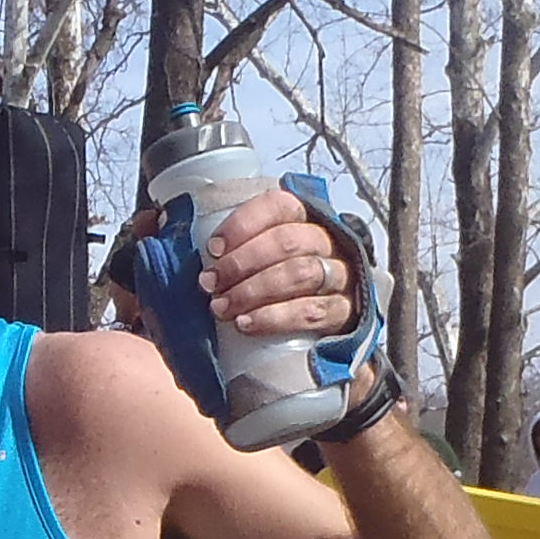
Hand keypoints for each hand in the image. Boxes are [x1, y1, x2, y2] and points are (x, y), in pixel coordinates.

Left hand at [199, 187, 365, 341]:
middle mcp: (327, 242)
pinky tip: (247, 324)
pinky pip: (312, 311)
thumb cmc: (279, 285)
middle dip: (242, 262)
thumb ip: (237, 247)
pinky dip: (276, 317)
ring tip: (222, 307)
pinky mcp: (345, 313)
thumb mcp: (261, 257)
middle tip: (210, 283)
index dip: (244, 223)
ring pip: (302, 273)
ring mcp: (341, 277)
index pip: (279, 206)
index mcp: (305, 219)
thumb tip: (194, 246)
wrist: (320, 332)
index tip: (213, 248)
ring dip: (255, 290)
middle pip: (289, 241)